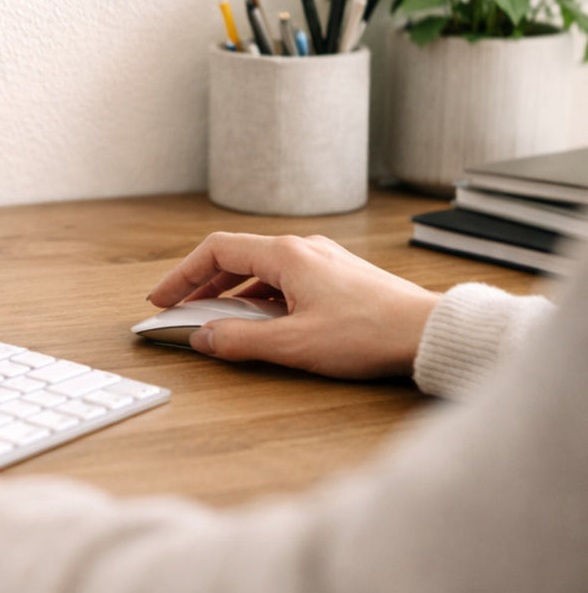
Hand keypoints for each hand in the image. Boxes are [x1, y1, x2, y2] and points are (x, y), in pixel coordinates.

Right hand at [146, 233, 439, 379]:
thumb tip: (202, 338)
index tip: (162, 297)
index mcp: (285, 254)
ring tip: (215, 318)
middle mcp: (301, 248)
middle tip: (179, 308)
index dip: (182, 274)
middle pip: (235, 257)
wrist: (429, 332)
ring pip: (260, 269)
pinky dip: (259, 297)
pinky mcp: (337, 277)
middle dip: (202, 284)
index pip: (216, 250)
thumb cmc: (369, 333)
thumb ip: (240, 341)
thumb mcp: (294, 344)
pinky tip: (261, 322)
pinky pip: (284, 279)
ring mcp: (322, 260)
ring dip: (231, 292)